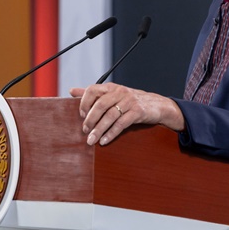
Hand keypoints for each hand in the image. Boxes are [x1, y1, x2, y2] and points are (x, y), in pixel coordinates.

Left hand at [69, 83, 184, 145]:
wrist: (157, 105)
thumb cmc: (130, 101)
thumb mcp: (113, 95)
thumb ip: (93, 94)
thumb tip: (71, 90)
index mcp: (111, 87)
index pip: (93, 90)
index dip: (84, 102)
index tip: (80, 115)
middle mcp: (120, 92)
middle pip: (100, 104)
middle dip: (90, 119)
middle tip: (85, 131)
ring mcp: (129, 101)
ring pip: (110, 116)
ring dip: (99, 129)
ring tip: (91, 140)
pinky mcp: (137, 112)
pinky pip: (121, 124)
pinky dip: (111, 133)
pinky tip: (104, 141)